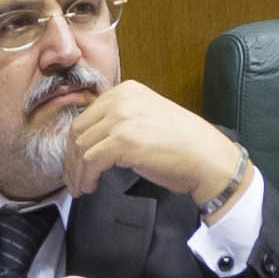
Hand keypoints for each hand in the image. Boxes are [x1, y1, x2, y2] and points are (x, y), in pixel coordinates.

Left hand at [58, 78, 244, 200]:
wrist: (207, 158)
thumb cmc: (183, 145)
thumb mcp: (146, 119)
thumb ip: (120, 120)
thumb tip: (93, 140)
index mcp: (126, 90)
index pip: (87, 116)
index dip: (76, 143)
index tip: (75, 162)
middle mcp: (121, 99)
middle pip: (79, 130)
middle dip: (72, 158)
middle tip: (73, 178)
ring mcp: (121, 119)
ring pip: (81, 147)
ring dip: (77, 171)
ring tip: (81, 187)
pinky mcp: (123, 141)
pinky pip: (90, 160)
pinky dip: (86, 176)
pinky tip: (90, 186)